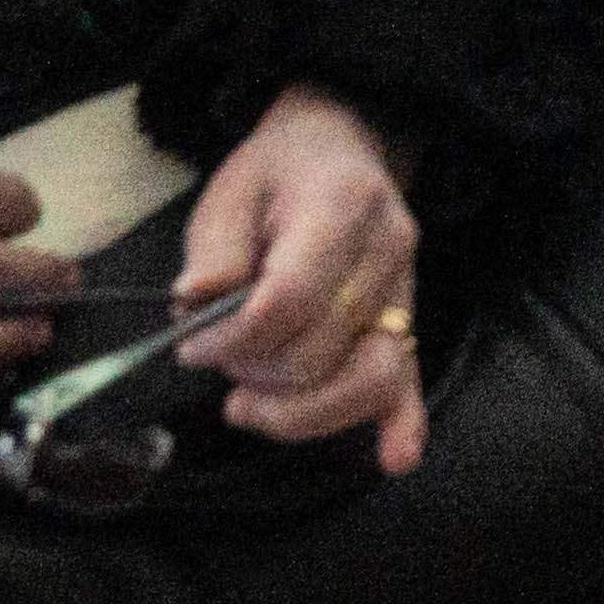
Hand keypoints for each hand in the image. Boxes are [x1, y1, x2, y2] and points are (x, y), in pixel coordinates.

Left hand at [171, 85, 429, 472]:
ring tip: (249, 408)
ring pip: (368, 377)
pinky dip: (404, 421)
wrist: (342, 146)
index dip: (234, 338)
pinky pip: (411, 376)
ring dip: (302, 411)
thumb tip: (195, 306)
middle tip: (214, 357)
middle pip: (324, 349)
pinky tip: (395, 457)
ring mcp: (406, 288)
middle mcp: (387, 250)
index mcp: (341, 205)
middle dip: (256, 372)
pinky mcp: (407, 317)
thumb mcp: (229, 188)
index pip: (291, 298)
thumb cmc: (279, 171)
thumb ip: (213, 248)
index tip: (192, 343)